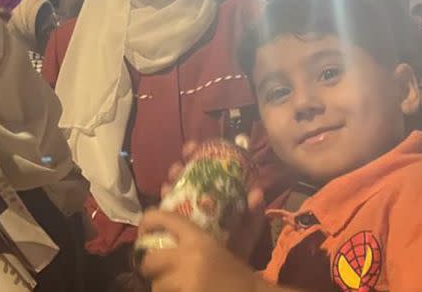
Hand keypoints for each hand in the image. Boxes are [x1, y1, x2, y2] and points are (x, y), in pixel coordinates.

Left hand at [138, 210, 271, 291]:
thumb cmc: (241, 272)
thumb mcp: (238, 244)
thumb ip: (245, 219)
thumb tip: (257, 191)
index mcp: (200, 238)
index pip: (165, 219)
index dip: (148, 221)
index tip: (143, 230)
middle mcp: (189, 257)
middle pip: (150, 260)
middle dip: (149, 267)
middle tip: (155, 269)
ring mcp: (186, 280)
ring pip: (157, 284)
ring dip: (162, 286)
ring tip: (172, 285)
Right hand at [160, 141, 267, 259]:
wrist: (221, 274)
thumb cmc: (235, 248)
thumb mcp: (247, 231)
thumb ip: (254, 214)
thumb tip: (258, 191)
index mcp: (217, 196)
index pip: (207, 170)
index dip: (200, 154)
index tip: (196, 146)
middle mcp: (198, 198)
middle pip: (188, 174)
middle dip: (183, 163)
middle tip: (184, 159)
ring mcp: (184, 210)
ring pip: (175, 188)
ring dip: (172, 177)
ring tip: (173, 173)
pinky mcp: (172, 225)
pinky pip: (165, 208)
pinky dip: (163, 198)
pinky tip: (164, 192)